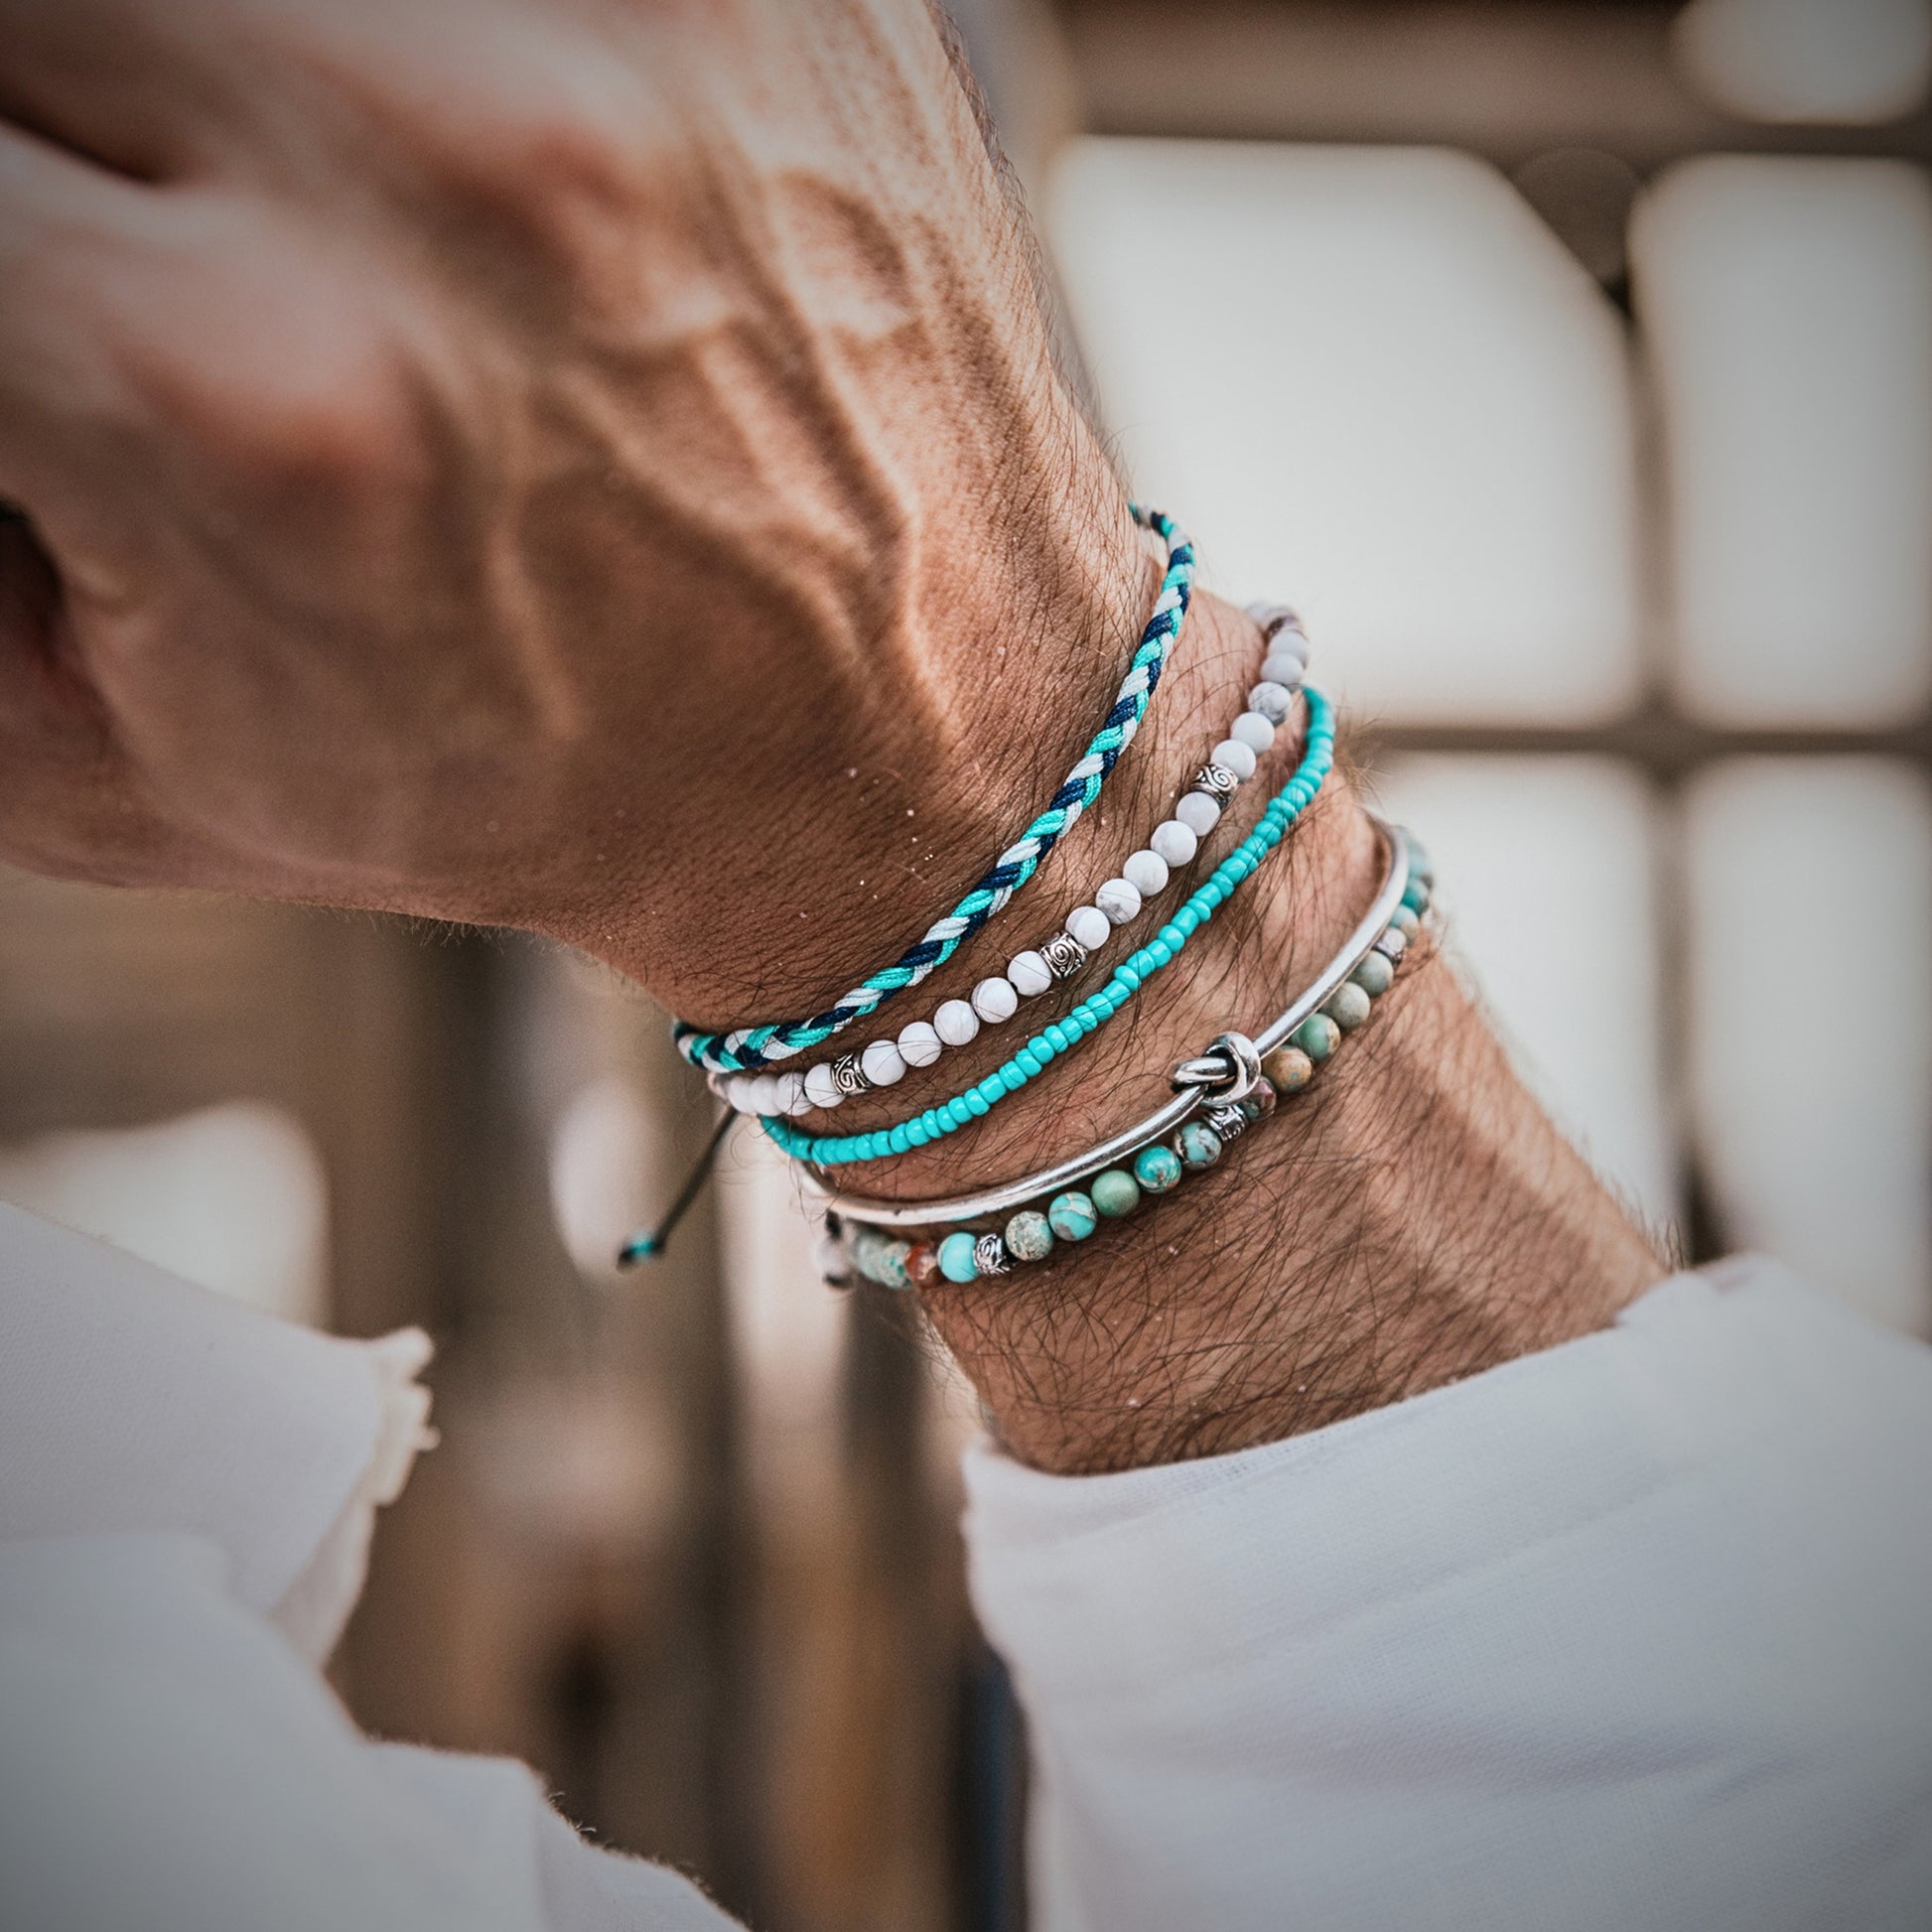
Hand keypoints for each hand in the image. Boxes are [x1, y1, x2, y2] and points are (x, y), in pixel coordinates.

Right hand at [0, 0, 1140, 1015]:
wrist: (899, 755)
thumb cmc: (539, 783)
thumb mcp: (117, 758)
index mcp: (242, 391)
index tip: (52, 312)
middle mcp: (447, 165)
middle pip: (56, 26)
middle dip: (67, 146)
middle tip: (167, 265)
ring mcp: (622, 33)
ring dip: (219, 84)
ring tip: (305, 220)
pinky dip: (412, 60)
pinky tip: (455, 174)